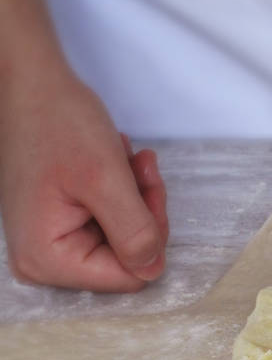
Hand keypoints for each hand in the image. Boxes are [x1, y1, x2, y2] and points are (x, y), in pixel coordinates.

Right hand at [0, 65, 167, 291]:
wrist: (30, 84)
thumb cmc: (59, 122)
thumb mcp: (106, 179)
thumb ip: (134, 232)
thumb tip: (153, 270)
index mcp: (48, 260)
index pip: (128, 276)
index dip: (153, 235)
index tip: (151, 187)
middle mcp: (43, 263)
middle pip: (126, 259)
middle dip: (144, 211)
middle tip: (143, 166)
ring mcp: (50, 246)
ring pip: (124, 239)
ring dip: (136, 197)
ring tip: (127, 158)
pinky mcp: (59, 228)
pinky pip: (109, 223)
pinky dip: (123, 192)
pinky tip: (116, 162)